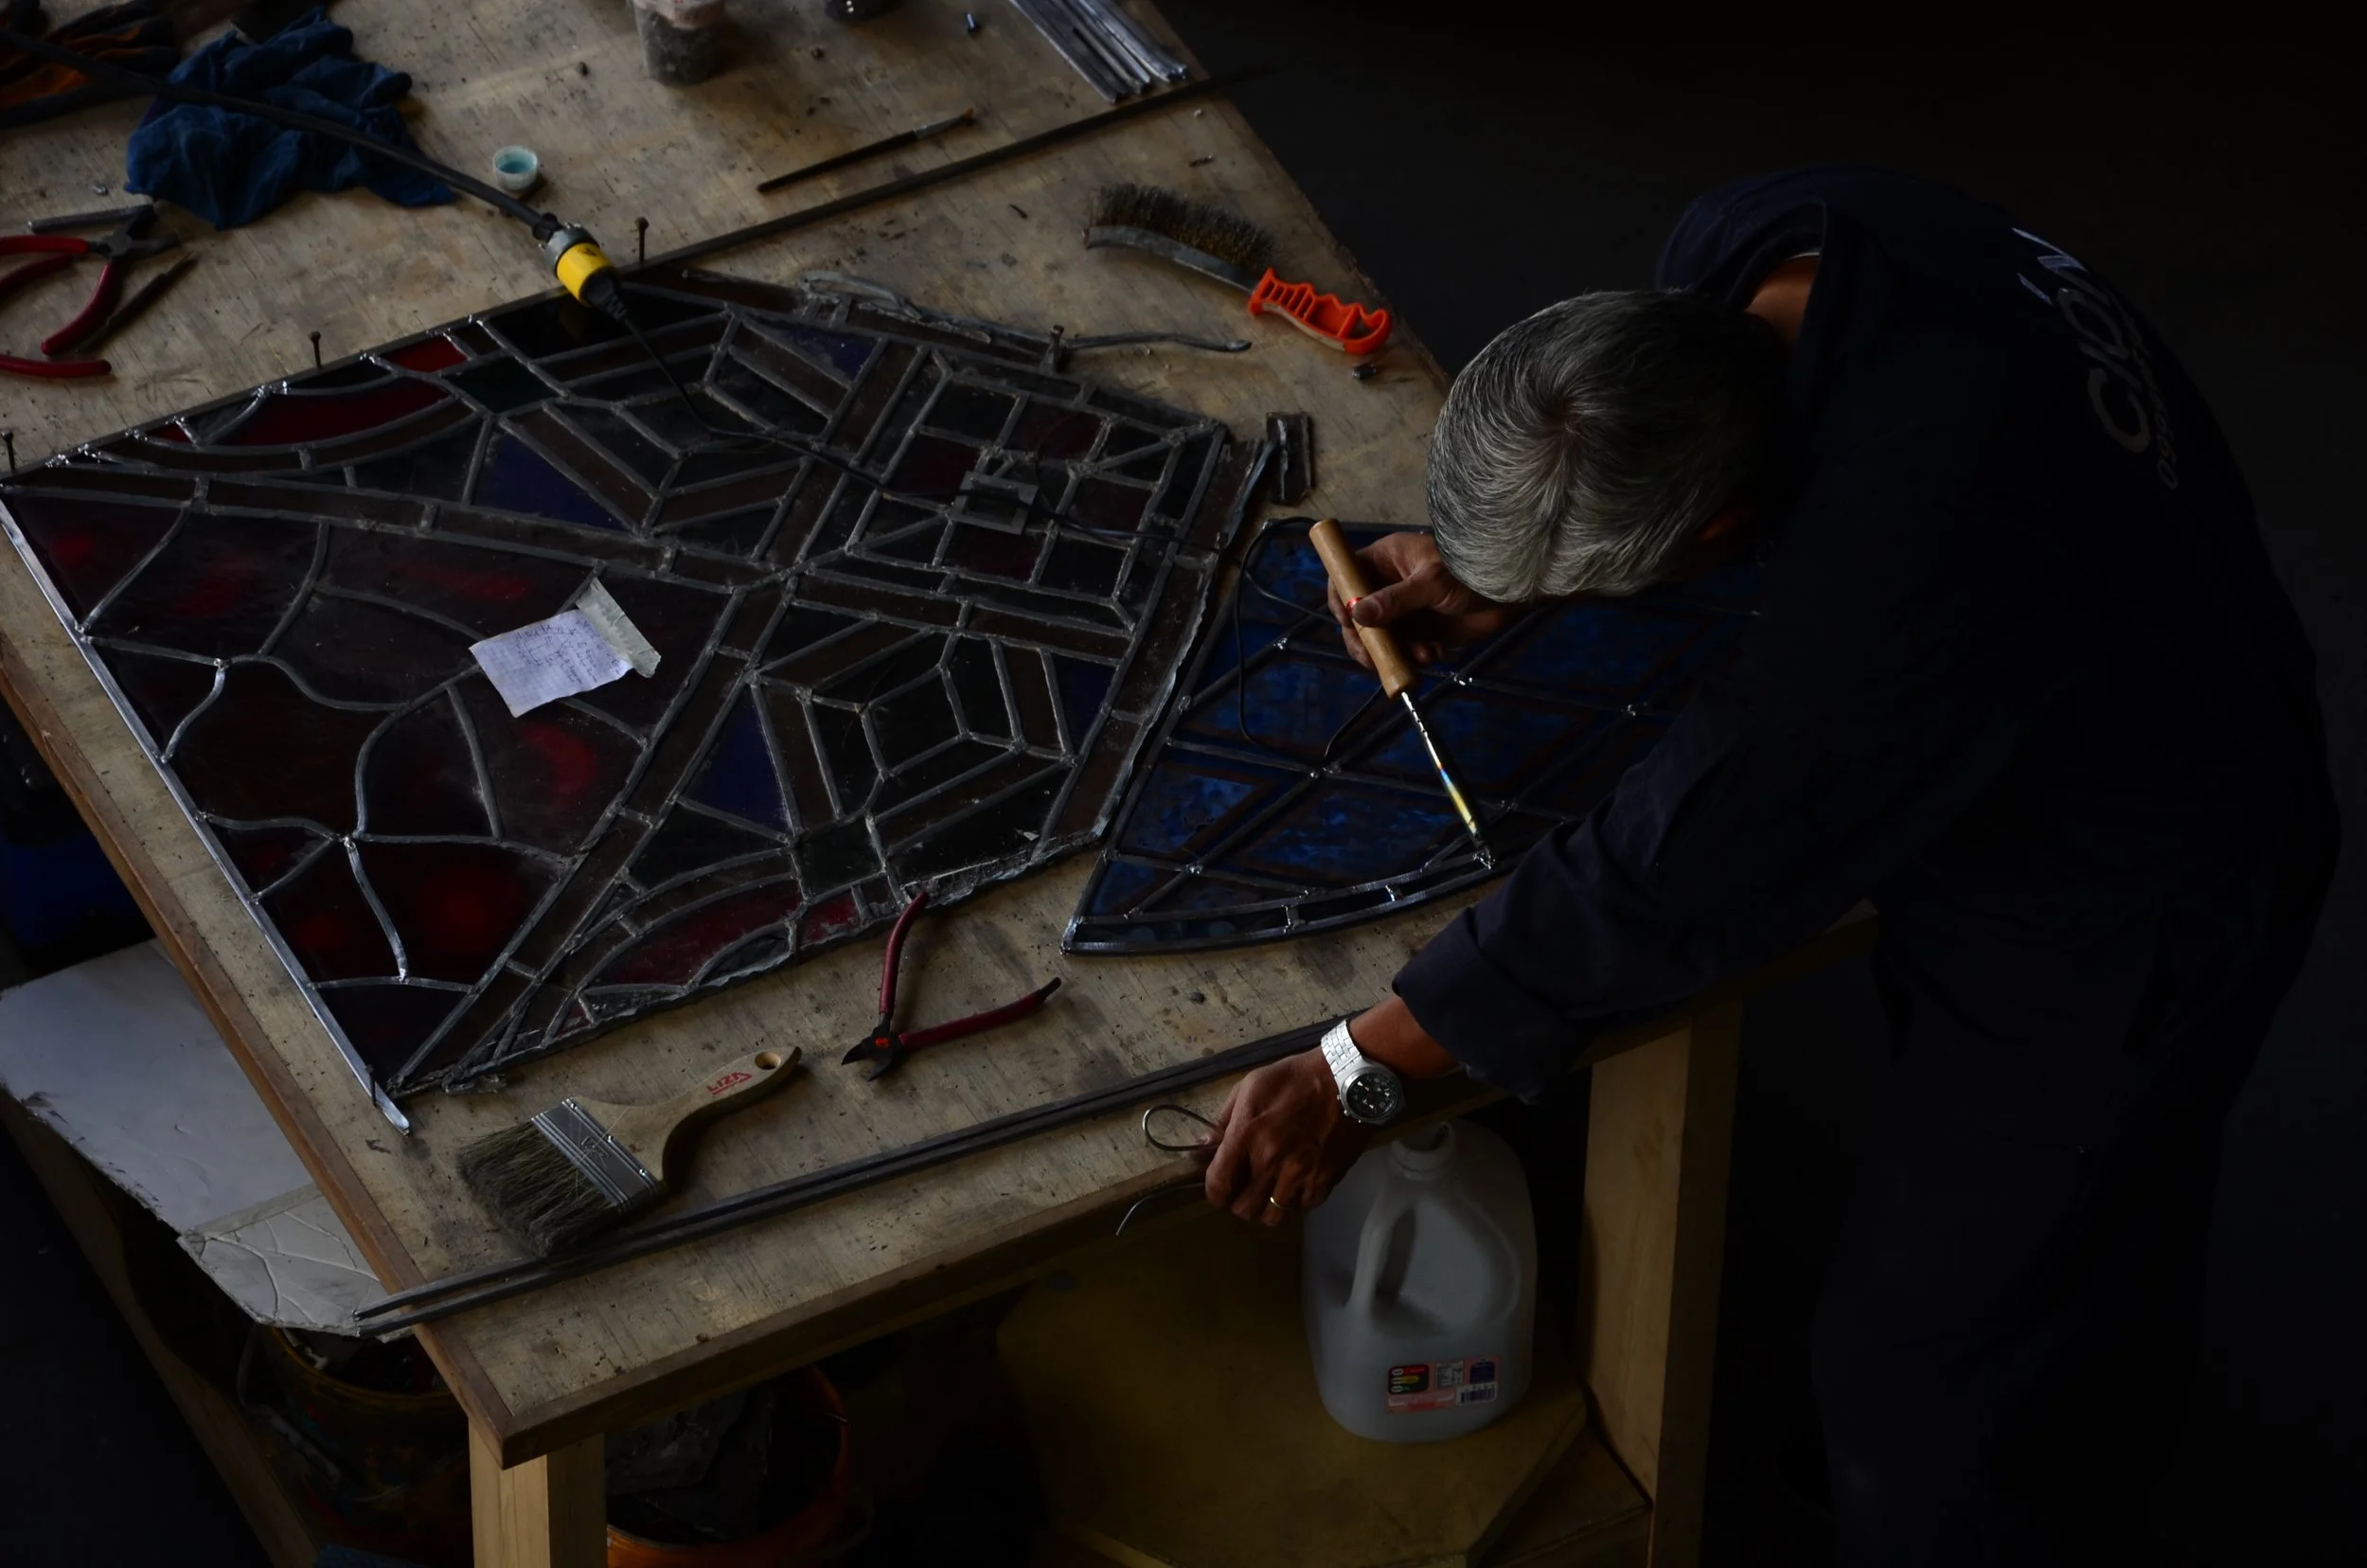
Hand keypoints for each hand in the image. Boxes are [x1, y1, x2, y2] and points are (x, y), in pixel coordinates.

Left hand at [1198, 1050, 1370, 1224]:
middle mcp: (1271, 1161)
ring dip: (1266, 1206)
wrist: (1347, 1081)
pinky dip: (1294, 1203)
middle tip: (1245, 1188)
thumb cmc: (1294, 1079)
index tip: (1220, 1188)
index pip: (1218, 1185)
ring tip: (1269, 1190)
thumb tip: (1206, 1145)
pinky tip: (1294, 1185)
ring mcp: (1299, 1175)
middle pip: (1243, 1209)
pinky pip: (1301, 1209)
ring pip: (1272, 1217)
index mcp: (1247, 1135)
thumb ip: (1225, 1119)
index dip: (1215, 1193)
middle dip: (1239, 1201)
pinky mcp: (1324, 1182)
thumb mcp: (1251, 1086)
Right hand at [1325, 531, 1524, 668]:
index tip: (1348, 622)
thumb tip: (1357, 615)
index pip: (1346, 577)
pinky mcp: (1419, 631)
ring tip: (1421, 656)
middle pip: (1357, 616)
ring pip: (1378, 639)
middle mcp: (1387, 586)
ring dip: (1393, 654)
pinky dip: (1414, 657)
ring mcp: (1402, 611)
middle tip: (1375, 659)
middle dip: (1366, 641)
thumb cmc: (1470, 573)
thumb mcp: (1431, 583)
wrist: (1508, 593)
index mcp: (1385, 561)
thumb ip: (1395, 600)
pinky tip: (1435, 654)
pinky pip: (1402, 651)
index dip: (1341, 599)